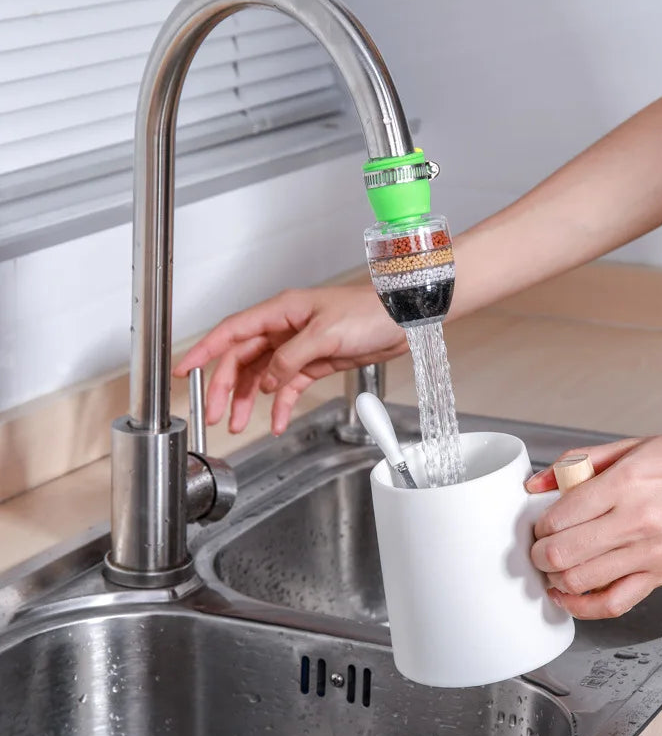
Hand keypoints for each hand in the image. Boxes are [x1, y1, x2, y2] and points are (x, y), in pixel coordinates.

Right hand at [174, 284, 405, 434]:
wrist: (402, 319)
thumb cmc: (369, 312)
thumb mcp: (326, 333)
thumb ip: (291, 357)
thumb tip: (268, 379)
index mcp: (281, 312)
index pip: (233, 331)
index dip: (205, 350)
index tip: (185, 369)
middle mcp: (284, 328)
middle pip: (242, 359)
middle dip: (225, 388)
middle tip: (215, 414)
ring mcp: (298, 347)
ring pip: (262, 376)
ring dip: (249, 401)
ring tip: (239, 424)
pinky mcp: (314, 363)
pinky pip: (287, 386)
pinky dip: (280, 405)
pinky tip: (277, 421)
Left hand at [525, 422, 661, 619]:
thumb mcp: (630, 446)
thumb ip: (578, 462)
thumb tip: (537, 481)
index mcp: (624, 485)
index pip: (559, 517)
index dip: (539, 524)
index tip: (539, 522)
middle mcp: (636, 522)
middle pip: (562, 554)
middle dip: (538, 554)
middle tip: (537, 546)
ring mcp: (650, 554)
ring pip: (581, 582)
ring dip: (554, 579)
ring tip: (551, 567)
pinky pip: (615, 603)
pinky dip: (583, 606)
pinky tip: (569, 597)